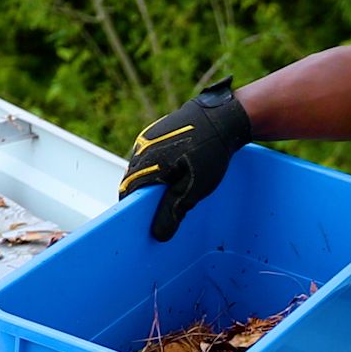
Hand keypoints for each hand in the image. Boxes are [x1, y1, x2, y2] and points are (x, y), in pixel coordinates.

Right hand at [118, 78, 252, 240]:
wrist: (222, 116)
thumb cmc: (210, 152)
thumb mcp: (195, 187)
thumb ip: (173, 210)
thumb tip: (158, 235)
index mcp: (146, 163)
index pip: (128, 193)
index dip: (135, 210)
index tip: (146, 222)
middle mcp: (140, 149)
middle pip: (134, 181)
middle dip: (146, 197)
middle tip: (164, 209)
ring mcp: (146, 139)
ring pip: (142, 169)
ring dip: (153, 182)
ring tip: (174, 190)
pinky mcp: (154, 133)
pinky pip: (149, 157)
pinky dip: (158, 169)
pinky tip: (176, 173)